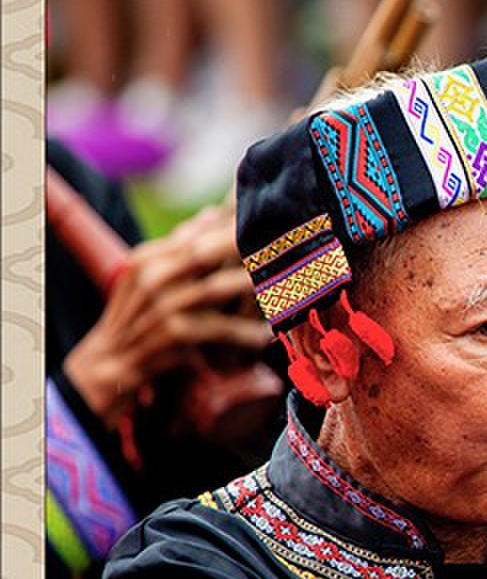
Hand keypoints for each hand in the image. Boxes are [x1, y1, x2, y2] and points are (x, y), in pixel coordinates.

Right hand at [63, 206, 271, 426]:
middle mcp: (152, 276)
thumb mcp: (150, 278)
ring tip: (285, 287)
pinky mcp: (173, 334)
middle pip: (207, 252)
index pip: (197, 233)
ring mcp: (161, 305)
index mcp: (149, 257)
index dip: (234, 225)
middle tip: (284, 246)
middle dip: (246, 247)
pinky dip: (245, 332)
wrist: (109, 365)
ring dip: (253, 288)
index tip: (269, 222)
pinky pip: (220, 329)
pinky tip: (267, 335)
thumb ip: (179, 249)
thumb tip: (211, 212)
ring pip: (216, 288)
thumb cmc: (139, 320)